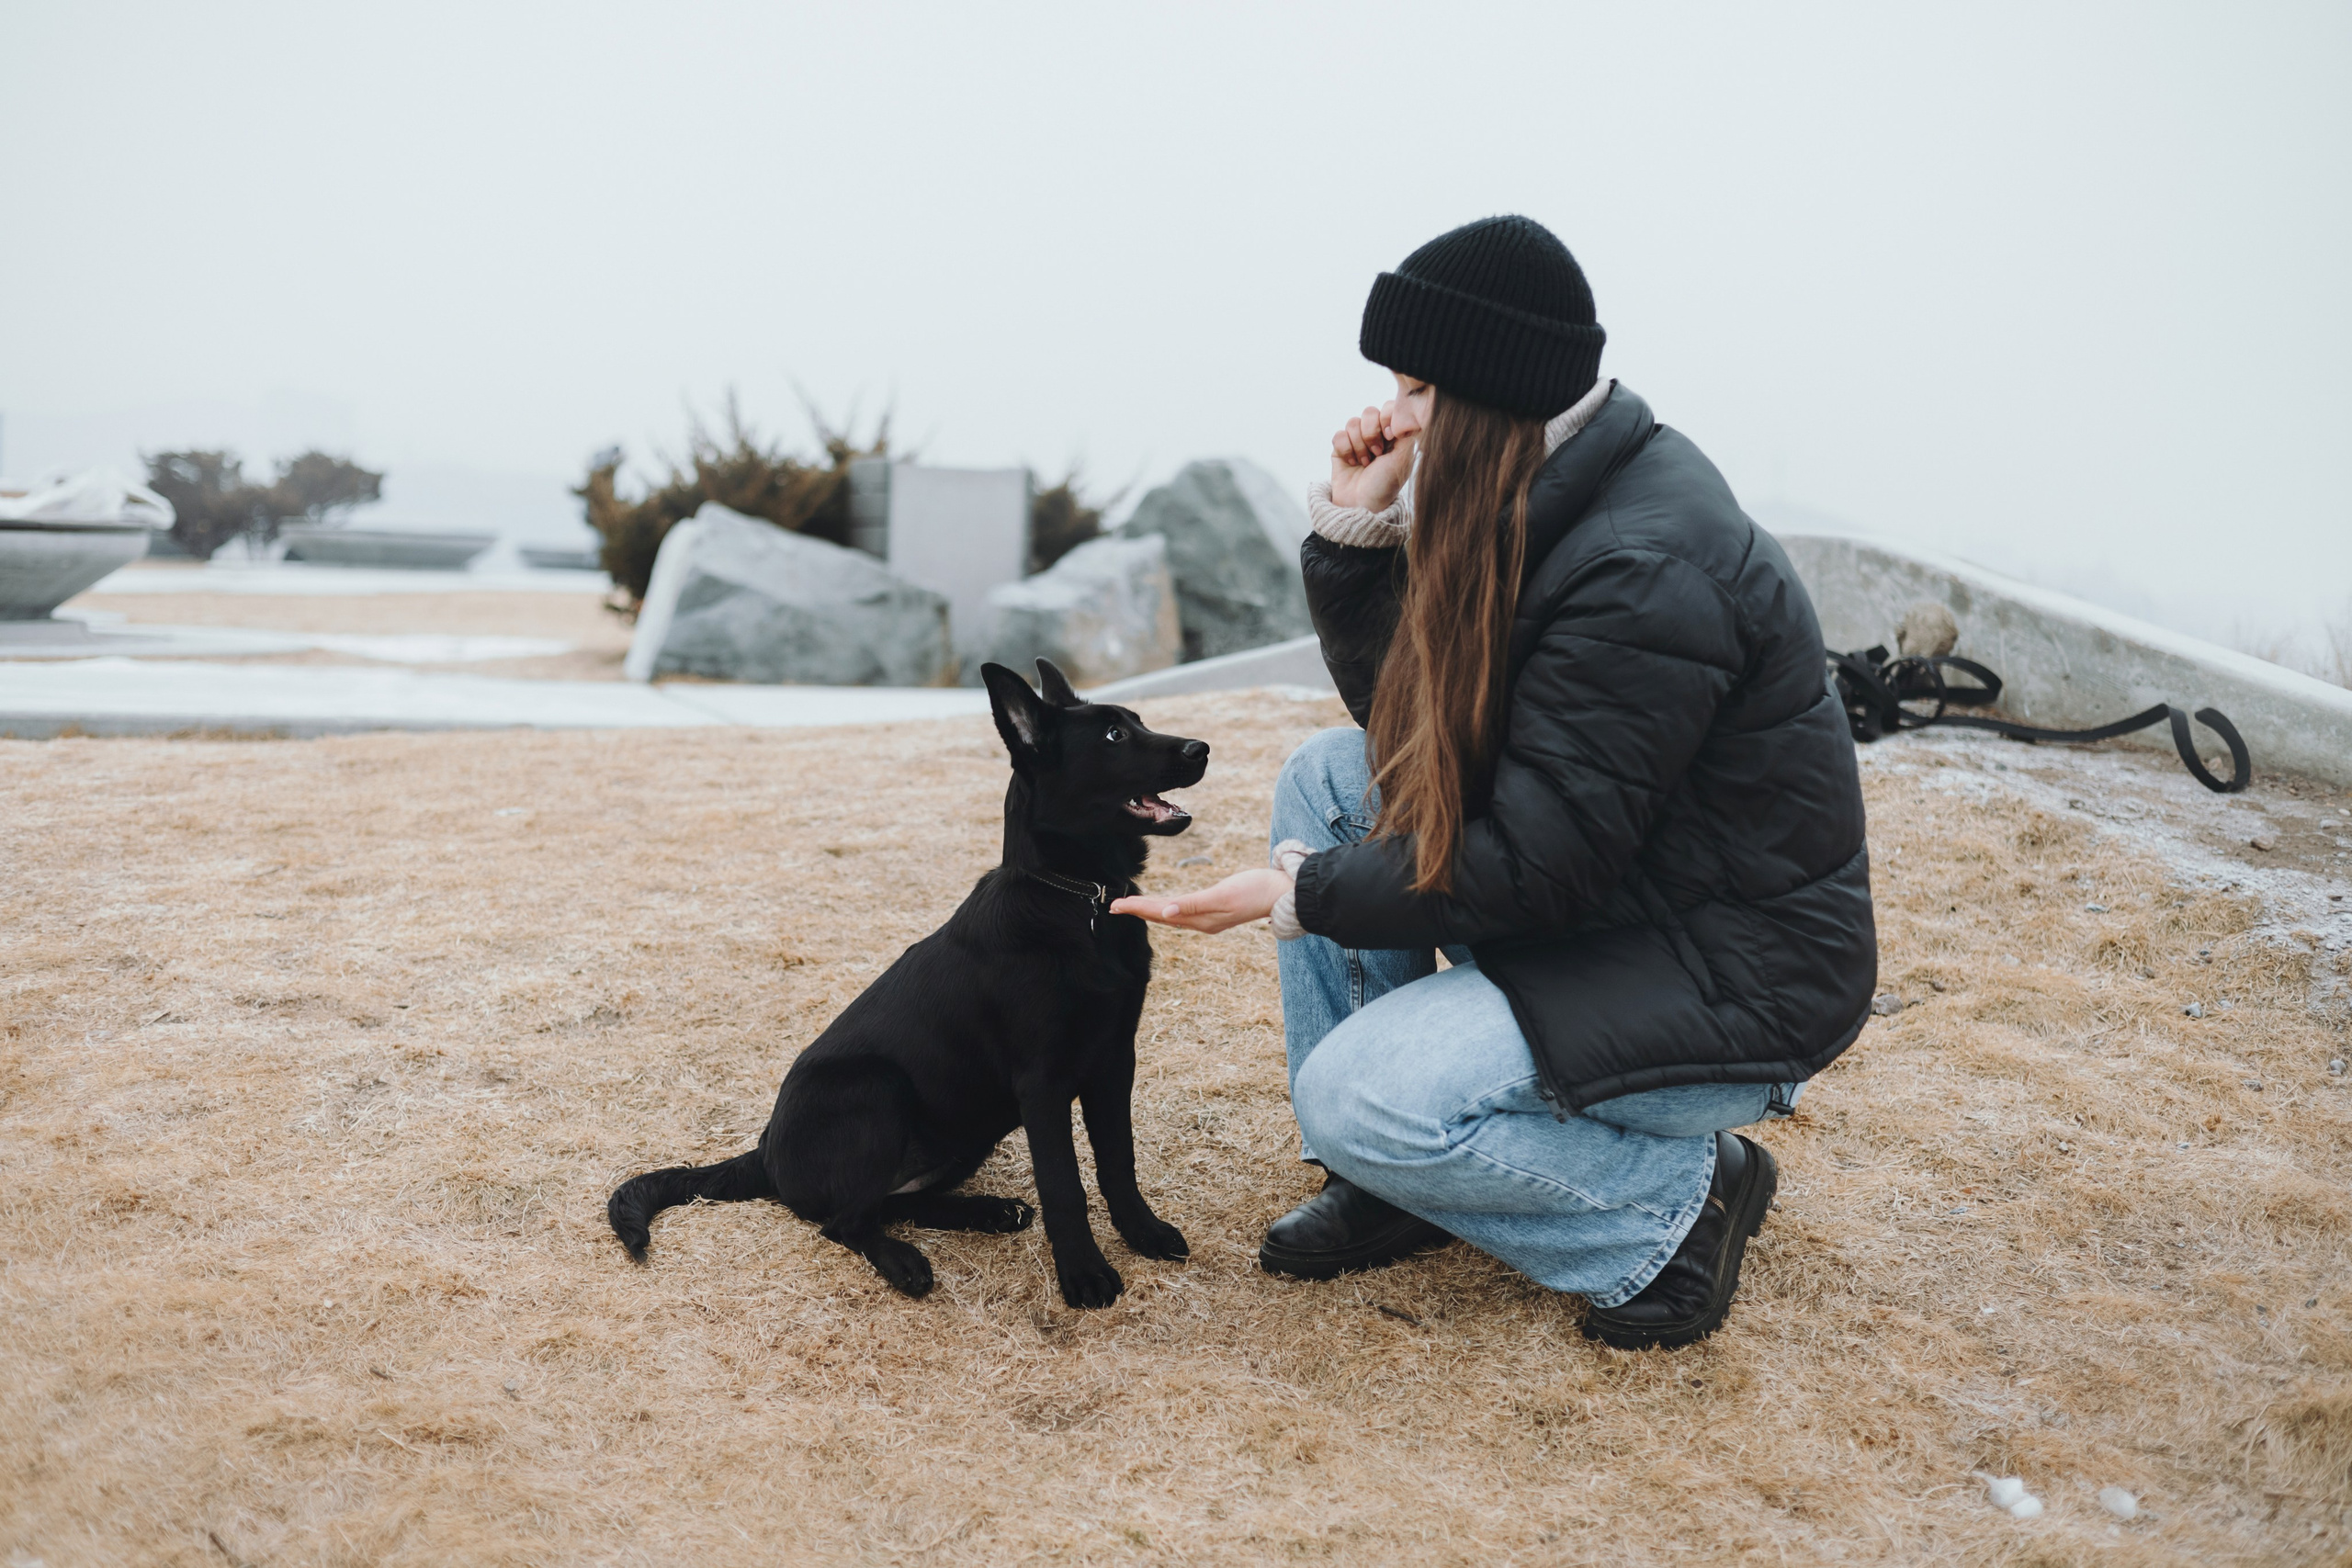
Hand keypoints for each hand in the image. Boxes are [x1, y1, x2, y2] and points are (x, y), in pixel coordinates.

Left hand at [1110, 868, 1289, 933]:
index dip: (1137, 908)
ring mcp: (1210, 917)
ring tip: (1132, 906)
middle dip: (1138, 910)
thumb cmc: (1255, 891)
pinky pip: (1184, 911)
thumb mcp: (1222, 896)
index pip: (1160, 912)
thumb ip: (1193, 905)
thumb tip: (1165, 913)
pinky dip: (1169, 908)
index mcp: (1200, 919)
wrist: (1284, 892)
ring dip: (1150, 910)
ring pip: (1171, 914)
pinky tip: (1165, 908)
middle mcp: (1201, 921)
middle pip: (1162, 915)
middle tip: (1114, 906)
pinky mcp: (1217, 909)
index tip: (1115, 905)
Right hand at [1329, 400, 1417, 512]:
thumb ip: (1405, 434)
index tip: (1390, 437)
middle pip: (1369, 412)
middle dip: (1371, 434)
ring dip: (1359, 445)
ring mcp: (1357, 440)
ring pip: (1352, 422)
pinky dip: (1345, 450)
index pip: (1389, 407)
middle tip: (1377, 454)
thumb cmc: (1385, 485)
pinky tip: (1352, 463)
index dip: (1387, 418)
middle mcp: (1376, 435)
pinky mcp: (1340, 448)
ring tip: (1365, 463)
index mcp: (1394, 434)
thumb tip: (1400, 417)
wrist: (1361, 505)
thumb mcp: (1402, 459)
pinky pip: (1339, 435)